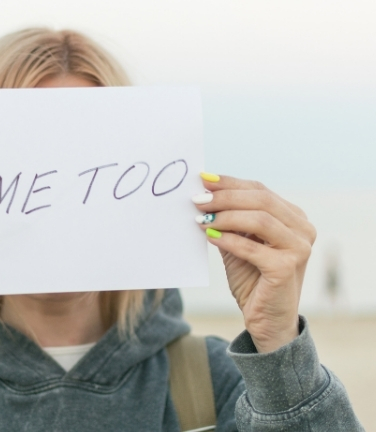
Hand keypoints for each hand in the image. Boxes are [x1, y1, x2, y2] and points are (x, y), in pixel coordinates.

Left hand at [193, 173, 316, 352]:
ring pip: (259, 219)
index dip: (230, 183)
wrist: (267, 320)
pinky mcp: (286, 268)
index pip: (260, 190)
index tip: (203, 180)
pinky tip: (210, 236)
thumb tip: (203, 196)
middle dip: (225, 197)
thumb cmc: (253, 279)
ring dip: (225, 216)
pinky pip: (252, 247)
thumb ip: (228, 221)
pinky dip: (228, 239)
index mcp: (294, 218)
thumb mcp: (239, 243)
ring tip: (201, 218)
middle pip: (260, 200)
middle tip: (198, 199)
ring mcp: (299, 248)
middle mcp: (302, 229)